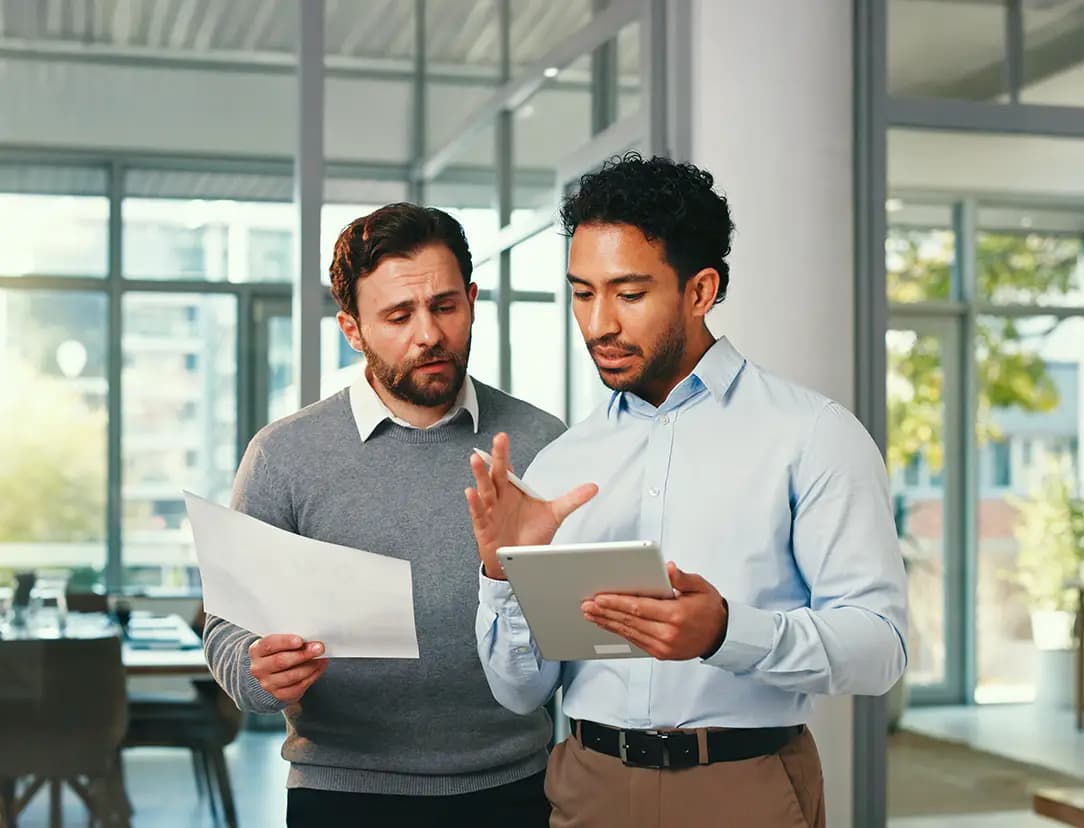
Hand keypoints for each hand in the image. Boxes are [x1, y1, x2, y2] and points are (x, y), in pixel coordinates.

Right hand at [249, 634, 328, 702]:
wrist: (272, 672)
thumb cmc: (280, 651)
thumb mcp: (280, 642)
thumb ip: (292, 640)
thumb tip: (311, 640)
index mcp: (257, 651)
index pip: (269, 645)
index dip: (285, 642)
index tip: (300, 640)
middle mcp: (259, 668)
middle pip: (281, 661)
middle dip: (303, 654)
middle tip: (319, 648)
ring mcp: (268, 684)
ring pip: (291, 676)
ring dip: (310, 667)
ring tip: (321, 659)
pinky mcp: (279, 695)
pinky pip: (298, 687)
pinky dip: (312, 677)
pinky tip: (318, 668)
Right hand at [465, 432, 597, 579]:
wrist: (521, 559)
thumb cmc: (532, 534)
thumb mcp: (555, 514)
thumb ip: (572, 499)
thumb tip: (593, 487)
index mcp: (513, 489)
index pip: (508, 467)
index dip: (504, 453)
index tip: (502, 437)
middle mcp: (500, 496)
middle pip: (497, 473)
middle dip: (496, 457)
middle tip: (497, 440)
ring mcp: (491, 510)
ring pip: (484, 489)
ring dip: (480, 474)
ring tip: (476, 460)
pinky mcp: (484, 526)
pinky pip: (478, 512)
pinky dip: (474, 503)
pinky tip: (471, 492)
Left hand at [581, 563, 728, 659]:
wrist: (721, 636)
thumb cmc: (709, 608)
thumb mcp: (701, 587)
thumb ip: (683, 578)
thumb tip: (669, 568)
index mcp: (676, 615)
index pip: (639, 607)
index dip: (617, 602)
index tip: (599, 597)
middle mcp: (668, 634)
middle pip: (630, 621)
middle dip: (605, 612)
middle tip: (586, 605)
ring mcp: (663, 647)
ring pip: (629, 632)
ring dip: (607, 623)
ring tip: (590, 614)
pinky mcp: (660, 653)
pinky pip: (635, 641)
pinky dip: (619, 631)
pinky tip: (607, 624)